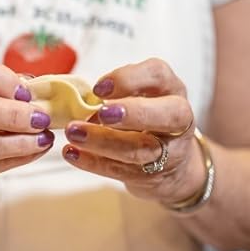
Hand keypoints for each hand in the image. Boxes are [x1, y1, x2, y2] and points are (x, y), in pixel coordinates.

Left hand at [62, 58, 203, 204]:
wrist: (171, 164)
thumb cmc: (145, 117)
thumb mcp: (140, 95)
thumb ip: (117, 92)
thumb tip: (82, 99)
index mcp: (170, 89)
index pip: (158, 74)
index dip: (128, 79)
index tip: (98, 88)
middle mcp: (178, 119)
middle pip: (168, 115)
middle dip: (133, 113)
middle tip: (102, 113)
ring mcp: (168, 151)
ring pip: (140, 149)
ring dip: (103, 141)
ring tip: (74, 133)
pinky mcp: (151, 176)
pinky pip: (121, 170)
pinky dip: (93, 162)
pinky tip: (72, 153)